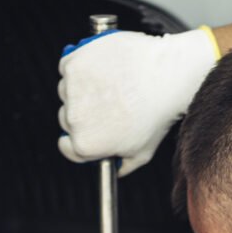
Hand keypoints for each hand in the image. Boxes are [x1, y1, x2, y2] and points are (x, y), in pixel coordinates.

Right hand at [58, 28, 218, 176]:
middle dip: (82, 113)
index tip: (90, 128)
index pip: (66, 146)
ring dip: (80, 88)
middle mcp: (73, 119)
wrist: (165, 77)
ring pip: (66, 90)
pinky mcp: (73, 62)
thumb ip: (123, 167)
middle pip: (66, 118)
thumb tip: (114, 170)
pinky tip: (103, 67)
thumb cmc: (156, 116)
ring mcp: (71, 89)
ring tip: (110, 84)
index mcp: (84, 145)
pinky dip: (80, 64)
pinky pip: (68, 66)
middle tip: (107, 103)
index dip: (81, 137)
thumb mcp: (142, 153)